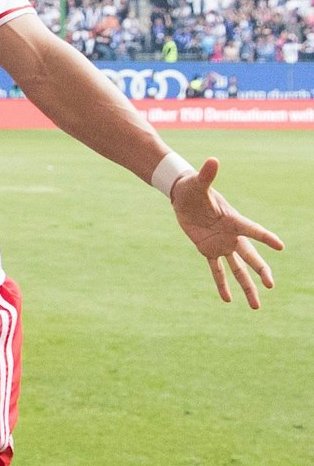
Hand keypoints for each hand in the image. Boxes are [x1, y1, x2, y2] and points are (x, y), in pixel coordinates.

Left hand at [169, 157, 283, 307]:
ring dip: (246, 286)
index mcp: (233, 220)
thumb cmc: (193, 188)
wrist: (183, 196)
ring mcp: (221, 245)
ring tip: (256, 306)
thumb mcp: (198, 183)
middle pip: (251, 256)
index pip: (252, 230)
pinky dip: (221, 284)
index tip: (280, 246)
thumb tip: (213, 159)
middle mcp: (231, 236)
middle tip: (271, 286)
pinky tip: (227, 299)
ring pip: (238, 269)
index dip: (265, 237)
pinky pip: (216, 270)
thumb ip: (207, 175)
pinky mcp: (208, 250)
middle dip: (261, 271)